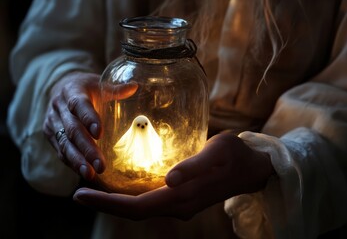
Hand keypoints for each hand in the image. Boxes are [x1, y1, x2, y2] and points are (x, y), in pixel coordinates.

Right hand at [43, 72, 137, 180]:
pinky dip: (71, 162)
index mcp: (72, 92)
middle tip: (100, 165)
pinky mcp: (51, 135)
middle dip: (86, 149)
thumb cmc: (86, 88)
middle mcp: (59, 108)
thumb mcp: (99, 84)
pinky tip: (83, 172)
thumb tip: (135, 87)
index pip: (79, 105)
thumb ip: (116, 89)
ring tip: (90, 173)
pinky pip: (60, 150)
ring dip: (77, 160)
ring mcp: (53, 123)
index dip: (89, 118)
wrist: (60, 88)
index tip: (100, 133)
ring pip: (64, 143)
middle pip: (72, 130)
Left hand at [73, 133, 273, 219]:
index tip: (80, 195)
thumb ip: (193, 167)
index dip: (108, 203)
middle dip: (104, 204)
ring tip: (93, 189)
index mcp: (182, 198)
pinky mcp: (181, 197)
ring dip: (115, 201)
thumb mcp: (216, 152)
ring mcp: (179, 204)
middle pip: (134, 211)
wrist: (251, 168)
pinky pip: (149, 201)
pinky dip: (130, 197)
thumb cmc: (234, 156)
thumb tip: (169, 181)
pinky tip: (121, 185)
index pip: (137, 207)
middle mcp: (178, 206)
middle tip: (78, 192)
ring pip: (140, 208)